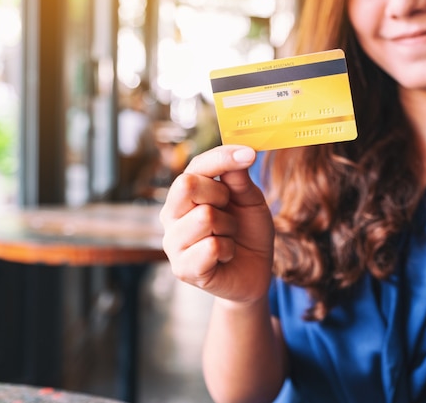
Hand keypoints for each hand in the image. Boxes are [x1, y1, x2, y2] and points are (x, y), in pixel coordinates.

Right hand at [159, 145, 273, 304]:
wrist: (254, 273)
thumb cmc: (248, 233)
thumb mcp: (251, 202)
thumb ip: (240, 180)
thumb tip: (241, 153)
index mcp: (184, 193)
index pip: (196, 165)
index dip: (223, 157)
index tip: (250, 154)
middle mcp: (171, 215)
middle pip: (187, 184)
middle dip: (221, 195)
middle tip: (230, 210)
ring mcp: (173, 242)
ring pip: (205, 217)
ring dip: (229, 228)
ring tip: (228, 237)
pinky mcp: (182, 268)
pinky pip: (212, 247)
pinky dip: (229, 250)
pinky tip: (225, 257)